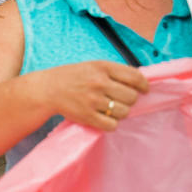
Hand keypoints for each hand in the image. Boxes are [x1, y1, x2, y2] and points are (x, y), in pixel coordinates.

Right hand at [31, 60, 148, 131]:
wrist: (47, 89)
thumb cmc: (72, 77)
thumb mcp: (92, 66)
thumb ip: (113, 72)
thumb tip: (139, 83)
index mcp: (102, 67)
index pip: (134, 76)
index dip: (143, 85)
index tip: (144, 90)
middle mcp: (99, 82)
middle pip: (132, 97)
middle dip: (129, 100)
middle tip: (119, 100)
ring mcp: (93, 100)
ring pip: (124, 112)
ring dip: (120, 113)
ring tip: (110, 109)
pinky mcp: (87, 116)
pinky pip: (112, 125)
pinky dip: (111, 123)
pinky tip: (103, 118)